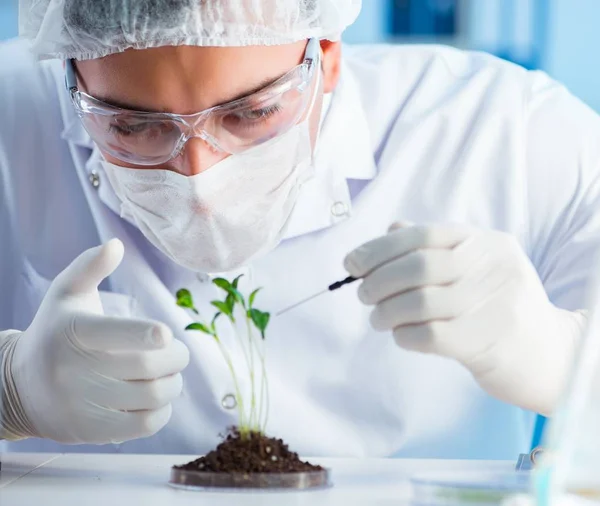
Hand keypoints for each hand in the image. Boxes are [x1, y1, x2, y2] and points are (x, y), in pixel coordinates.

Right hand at [1, 239, 189, 443]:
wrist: (19, 387)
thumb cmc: (54, 332)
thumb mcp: (65, 294)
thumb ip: (89, 266)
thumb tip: (115, 244)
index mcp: (75, 332)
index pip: (113, 334)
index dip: (144, 335)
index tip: (166, 334)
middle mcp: (77, 370)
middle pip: (147, 366)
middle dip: (176, 357)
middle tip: (176, 352)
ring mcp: (85, 404)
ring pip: (152, 396)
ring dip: (173, 384)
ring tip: (168, 374)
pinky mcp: (94, 430)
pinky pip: (145, 425)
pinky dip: (163, 410)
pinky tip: (157, 397)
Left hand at [344, 224, 585, 414]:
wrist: (546, 354)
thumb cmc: (495, 306)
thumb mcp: (474, 268)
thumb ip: (434, 248)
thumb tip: (389, 231)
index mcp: (486, 242)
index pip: (423, 234)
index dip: (380, 248)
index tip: (351, 264)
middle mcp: (493, 266)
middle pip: (418, 266)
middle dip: (378, 280)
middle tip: (363, 295)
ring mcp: (493, 303)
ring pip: (419, 302)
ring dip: (385, 312)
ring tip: (379, 320)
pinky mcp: (487, 341)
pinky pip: (429, 334)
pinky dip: (404, 335)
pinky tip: (401, 336)